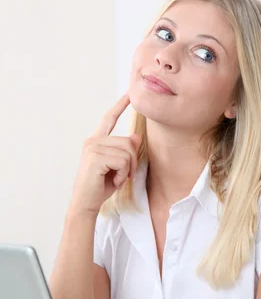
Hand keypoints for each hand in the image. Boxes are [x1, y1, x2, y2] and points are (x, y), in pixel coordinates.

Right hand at [69, 93, 141, 215]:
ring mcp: (93, 147)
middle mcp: (93, 141)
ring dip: (127, 170)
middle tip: (124, 176)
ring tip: (115, 179)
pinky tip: (112, 181)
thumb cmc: (100, 187)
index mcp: (97, 141)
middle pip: (128, 142)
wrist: (86, 204)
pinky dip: (122, 174)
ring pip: (127, 152)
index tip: (128, 94)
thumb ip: (125, 151)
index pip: (109, 119)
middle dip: (133, 162)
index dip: (119, 106)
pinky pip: (123, 161)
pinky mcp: (95, 156)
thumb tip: (136, 136)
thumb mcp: (118, 167)